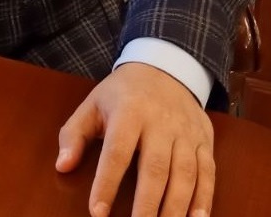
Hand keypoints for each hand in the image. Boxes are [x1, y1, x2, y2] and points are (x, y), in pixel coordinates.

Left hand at [55, 62, 214, 216]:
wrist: (164, 68)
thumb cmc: (122, 94)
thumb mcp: (93, 104)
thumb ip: (74, 134)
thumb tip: (62, 166)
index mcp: (129, 112)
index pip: (117, 152)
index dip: (107, 183)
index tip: (98, 212)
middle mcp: (161, 123)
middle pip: (155, 168)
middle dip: (147, 205)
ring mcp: (186, 133)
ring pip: (184, 174)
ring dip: (175, 208)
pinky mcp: (204, 141)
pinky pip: (208, 173)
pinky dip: (204, 199)